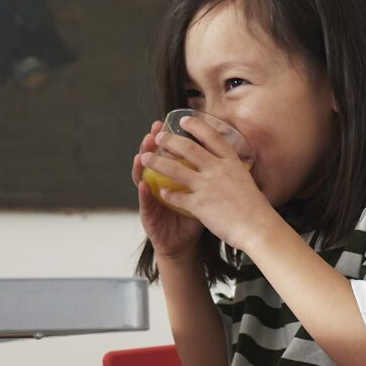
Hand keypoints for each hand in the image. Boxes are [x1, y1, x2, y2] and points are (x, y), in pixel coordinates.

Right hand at [132, 121, 201, 260]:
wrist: (183, 243)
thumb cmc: (194, 216)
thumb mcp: (203, 192)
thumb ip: (206, 174)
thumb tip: (223, 152)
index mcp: (173, 176)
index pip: (168, 153)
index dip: (168, 137)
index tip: (170, 122)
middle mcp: (158, 183)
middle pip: (153, 159)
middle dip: (151, 145)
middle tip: (154, 132)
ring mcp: (151, 197)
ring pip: (142, 177)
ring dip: (141, 165)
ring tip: (142, 154)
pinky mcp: (149, 214)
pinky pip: (146, 203)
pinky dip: (144, 193)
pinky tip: (143, 184)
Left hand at [140, 116, 275, 252]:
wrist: (258, 228)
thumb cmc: (256, 209)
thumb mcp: (246, 181)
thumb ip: (234, 172)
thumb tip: (231, 166)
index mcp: (231, 162)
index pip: (211, 136)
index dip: (196, 125)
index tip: (184, 120)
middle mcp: (217, 170)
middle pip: (188, 147)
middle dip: (169, 140)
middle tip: (158, 137)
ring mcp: (207, 186)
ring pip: (175, 169)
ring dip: (157, 162)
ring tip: (145, 158)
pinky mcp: (200, 204)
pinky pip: (177, 196)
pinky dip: (167, 194)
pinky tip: (160, 192)